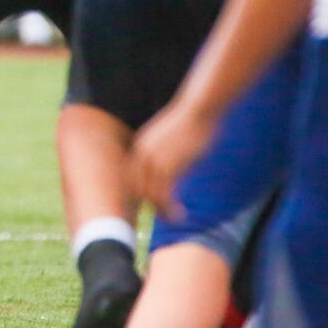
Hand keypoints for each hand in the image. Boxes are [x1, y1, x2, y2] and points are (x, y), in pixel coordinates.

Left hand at [129, 101, 218, 220]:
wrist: (198, 109)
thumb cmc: (192, 122)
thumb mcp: (171, 139)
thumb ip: (166, 153)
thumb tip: (172, 165)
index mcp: (140, 148)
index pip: (129, 176)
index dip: (134, 193)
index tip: (143, 206)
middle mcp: (141, 155)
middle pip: (133, 187)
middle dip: (142, 206)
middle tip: (157, 217)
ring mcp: (153, 161)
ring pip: (148, 194)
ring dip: (160, 210)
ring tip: (173, 218)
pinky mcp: (167, 167)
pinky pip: (162, 195)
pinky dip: (169, 208)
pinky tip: (180, 214)